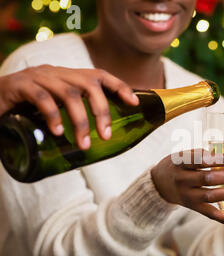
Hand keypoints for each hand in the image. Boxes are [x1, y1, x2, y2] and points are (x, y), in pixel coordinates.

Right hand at [0, 65, 138, 149]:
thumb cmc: (26, 108)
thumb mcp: (54, 108)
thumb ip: (74, 115)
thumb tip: (102, 141)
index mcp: (67, 77)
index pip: (99, 75)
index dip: (119, 86)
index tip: (135, 102)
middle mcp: (56, 73)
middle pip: (88, 85)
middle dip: (102, 111)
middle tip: (106, 135)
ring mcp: (37, 77)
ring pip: (68, 93)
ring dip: (81, 120)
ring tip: (84, 143)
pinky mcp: (18, 86)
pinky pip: (40, 97)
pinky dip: (52, 115)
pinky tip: (56, 132)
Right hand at [151, 149, 223, 228]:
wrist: (158, 184)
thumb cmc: (176, 165)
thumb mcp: (183, 154)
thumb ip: (203, 155)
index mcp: (180, 163)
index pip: (201, 160)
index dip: (220, 159)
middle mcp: (182, 180)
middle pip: (209, 178)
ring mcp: (187, 196)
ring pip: (212, 196)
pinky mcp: (192, 207)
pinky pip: (210, 214)